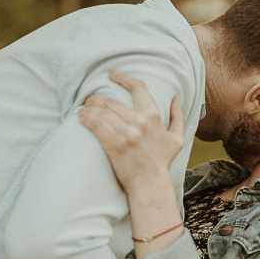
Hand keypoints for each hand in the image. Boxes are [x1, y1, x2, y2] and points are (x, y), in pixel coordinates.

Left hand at [79, 72, 183, 191]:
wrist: (149, 183)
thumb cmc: (161, 161)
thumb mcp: (176, 138)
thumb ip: (178, 116)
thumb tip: (176, 97)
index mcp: (153, 116)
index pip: (138, 87)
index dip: (123, 78)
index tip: (112, 75)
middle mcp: (139, 121)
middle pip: (112, 100)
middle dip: (97, 97)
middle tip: (89, 99)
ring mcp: (126, 132)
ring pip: (101, 110)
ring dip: (89, 107)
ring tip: (83, 109)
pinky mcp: (114, 143)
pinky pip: (96, 124)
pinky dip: (86, 118)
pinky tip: (81, 117)